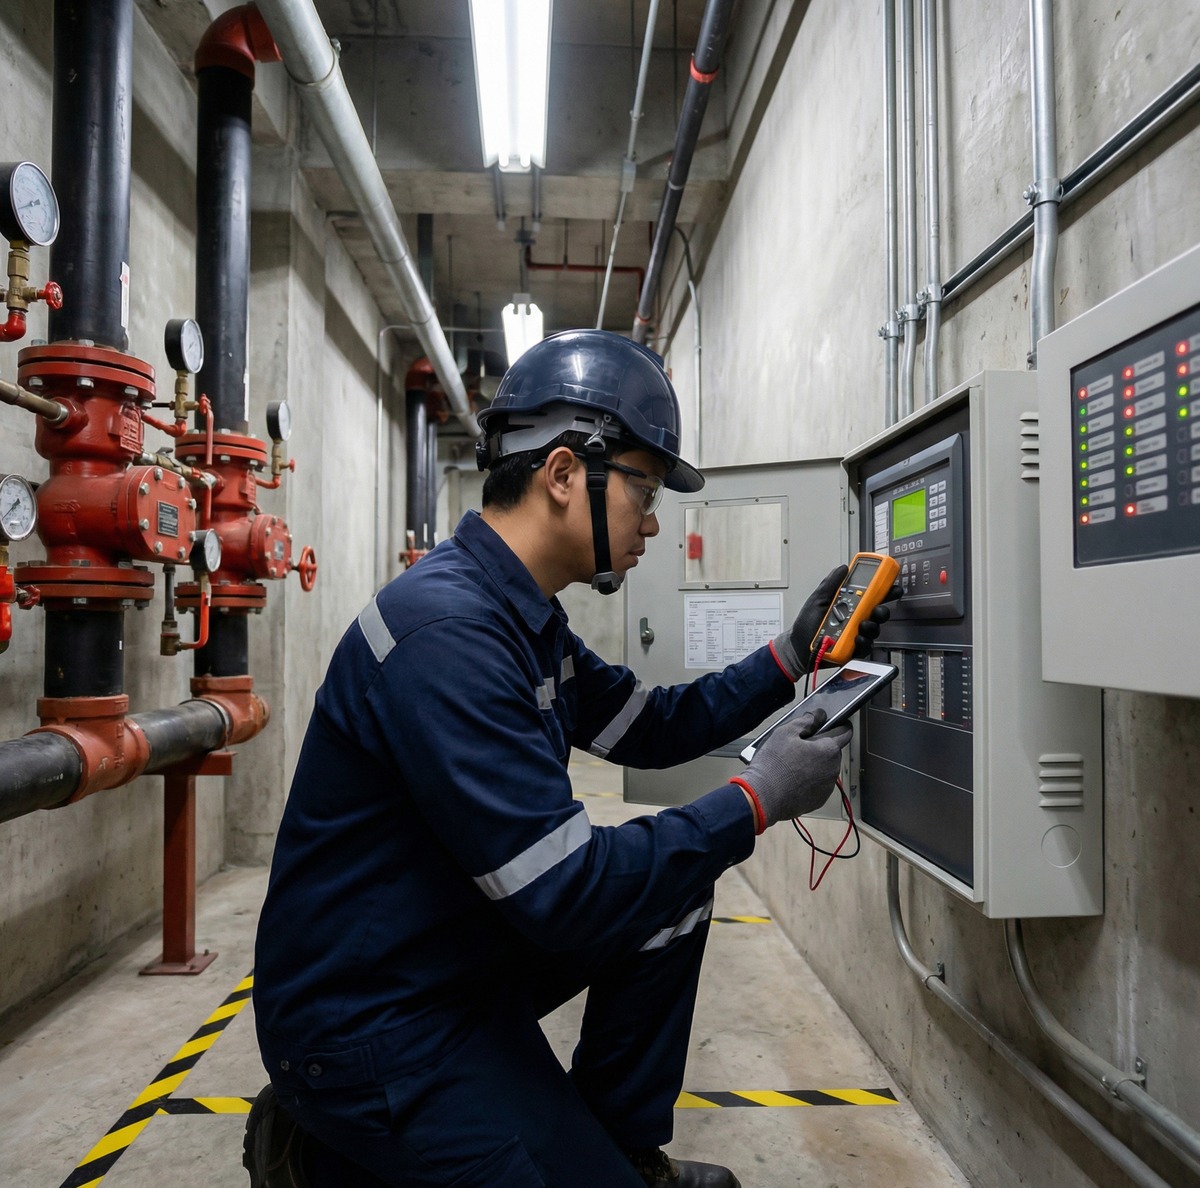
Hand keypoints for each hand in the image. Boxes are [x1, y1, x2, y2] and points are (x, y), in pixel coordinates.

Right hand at [734, 709, 852, 831]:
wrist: (764, 797)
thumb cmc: (774, 763)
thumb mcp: (785, 732)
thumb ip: (806, 721)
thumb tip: (818, 715)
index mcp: (829, 749)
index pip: (845, 732)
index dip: (839, 725)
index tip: (831, 724)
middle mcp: (833, 769)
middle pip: (832, 752)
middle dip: (820, 747)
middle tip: (799, 746)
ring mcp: (827, 787)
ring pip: (825, 769)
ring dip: (815, 765)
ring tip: (792, 765)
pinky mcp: (819, 800)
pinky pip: (818, 785)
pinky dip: (810, 781)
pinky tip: (793, 780)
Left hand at [771, 566, 899, 678]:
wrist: (797, 647)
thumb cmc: (807, 624)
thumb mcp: (817, 600)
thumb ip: (830, 584)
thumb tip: (842, 568)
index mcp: (850, 605)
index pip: (871, 596)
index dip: (883, 590)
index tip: (891, 585)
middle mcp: (856, 619)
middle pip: (877, 612)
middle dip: (882, 609)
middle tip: (878, 609)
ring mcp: (856, 634)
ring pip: (873, 629)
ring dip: (871, 626)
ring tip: (862, 624)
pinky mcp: (853, 649)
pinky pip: (865, 646)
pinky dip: (863, 641)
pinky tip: (856, 638)